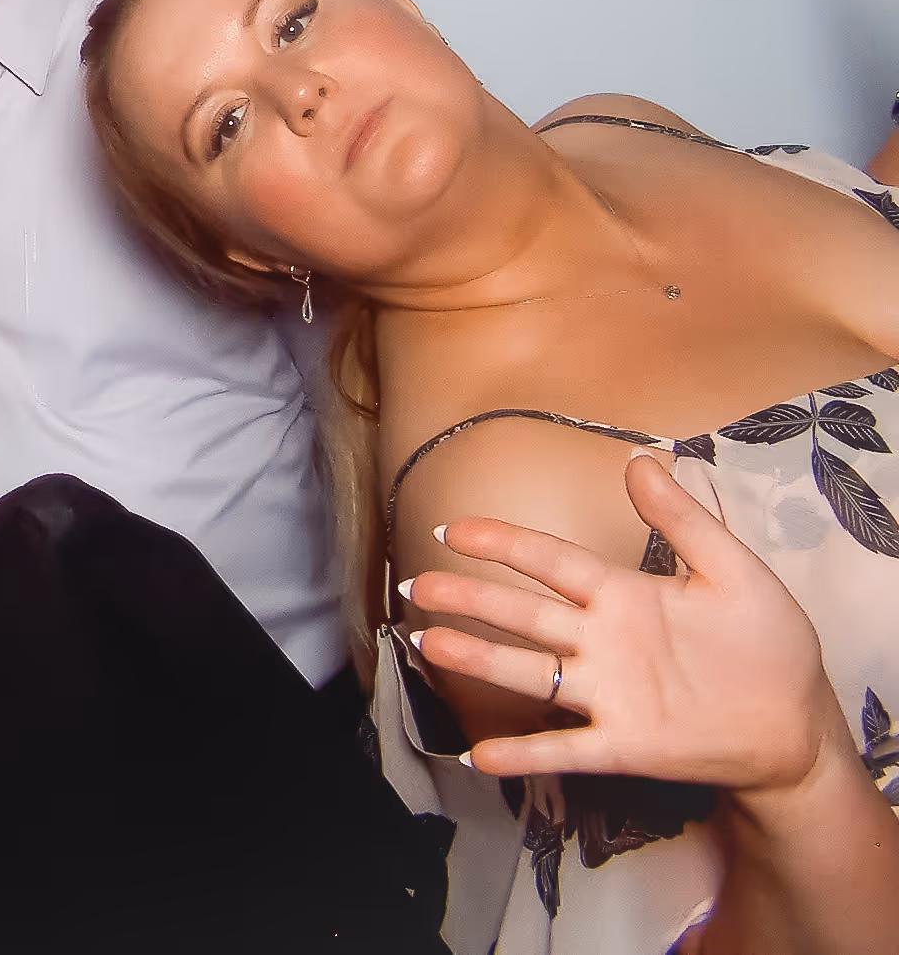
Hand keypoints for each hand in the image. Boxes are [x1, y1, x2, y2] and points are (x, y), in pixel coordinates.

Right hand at [404, 452, 844, 796]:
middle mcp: (602, 642)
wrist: (799, 727)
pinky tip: (481, 757)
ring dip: (480, 660)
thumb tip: (639, 459)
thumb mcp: (735, 572)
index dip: (504, 543)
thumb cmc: (769, 644)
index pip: (552, 561)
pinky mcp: (624, 746)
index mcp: (623, 596)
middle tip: (418, 587)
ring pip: (530, 673)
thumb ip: (685, 520)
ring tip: (428, 644)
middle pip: (524, 614)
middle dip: (469, 598)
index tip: (453, 529)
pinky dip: (524, 755)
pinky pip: (565, 750)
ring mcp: (608, 695)